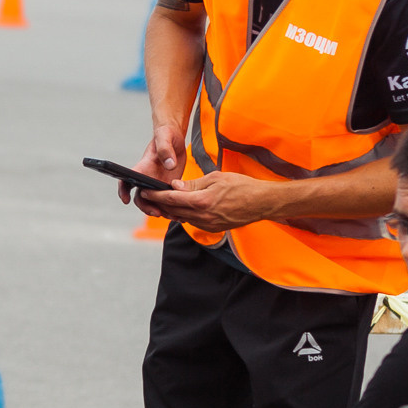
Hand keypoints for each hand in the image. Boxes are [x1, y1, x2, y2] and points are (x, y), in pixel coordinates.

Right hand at [121, 125, 187, 206]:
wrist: (175, 138)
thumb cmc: (166, 135)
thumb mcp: (165, 137)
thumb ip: (166, 150)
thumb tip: (170, 165)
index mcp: (142, 167)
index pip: (126, 180)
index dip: (123, 191)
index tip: (126, 200)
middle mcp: (147, 178)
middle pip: (140, 198)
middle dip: (146, 207)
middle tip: (157, 212)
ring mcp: (157, 183)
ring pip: (154, 202)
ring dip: (160, 211)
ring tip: (172, 215)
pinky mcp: (168, 186)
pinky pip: (167, 201)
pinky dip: (171, 208)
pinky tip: (181, 212)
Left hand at [136, 170, 276, 230]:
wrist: (262, 203)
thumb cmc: (242, 186)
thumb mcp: (215, 178)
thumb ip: (193, 184)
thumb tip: (175, 187)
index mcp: (202, 201)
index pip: (171, 199)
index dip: (155, 195)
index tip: (145, 191)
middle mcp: (202, 216)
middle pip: (172, 211)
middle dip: (160, 203)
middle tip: (150, 195)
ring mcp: (208, 225)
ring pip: (181, 218)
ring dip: (171, 210)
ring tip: (164, 200)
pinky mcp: (213, 229)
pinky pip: (193, 222)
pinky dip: (185, 214)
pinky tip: (184, 207)